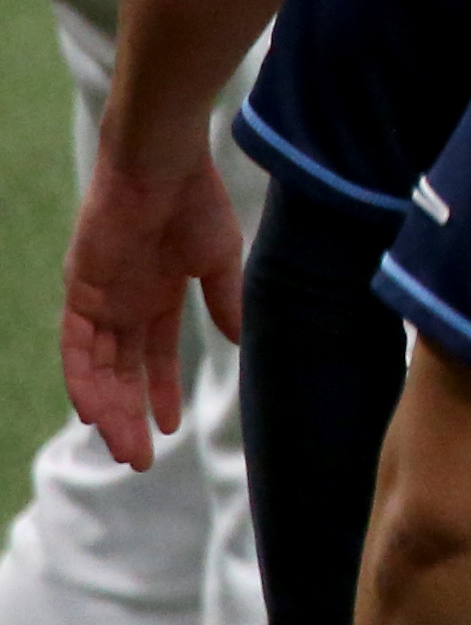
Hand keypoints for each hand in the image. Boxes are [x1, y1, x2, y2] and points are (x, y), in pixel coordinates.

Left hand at [60, 141, 243, 466]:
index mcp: (155, 294)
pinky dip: (83, 379)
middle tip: (140, 460)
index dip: (160, 393)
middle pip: (121, 372)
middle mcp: (121, 302)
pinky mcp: (81, 290)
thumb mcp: (219, 260)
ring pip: (97, 368)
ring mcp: (98, 298)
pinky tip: (94, 410)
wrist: (162, 163)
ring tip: (123, 447)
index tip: (168, 429)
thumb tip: (238, 342)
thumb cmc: (195, 201)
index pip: (153, 355)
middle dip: (130, 416)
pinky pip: (76, 345)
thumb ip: (225, 302)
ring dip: (108, 409)